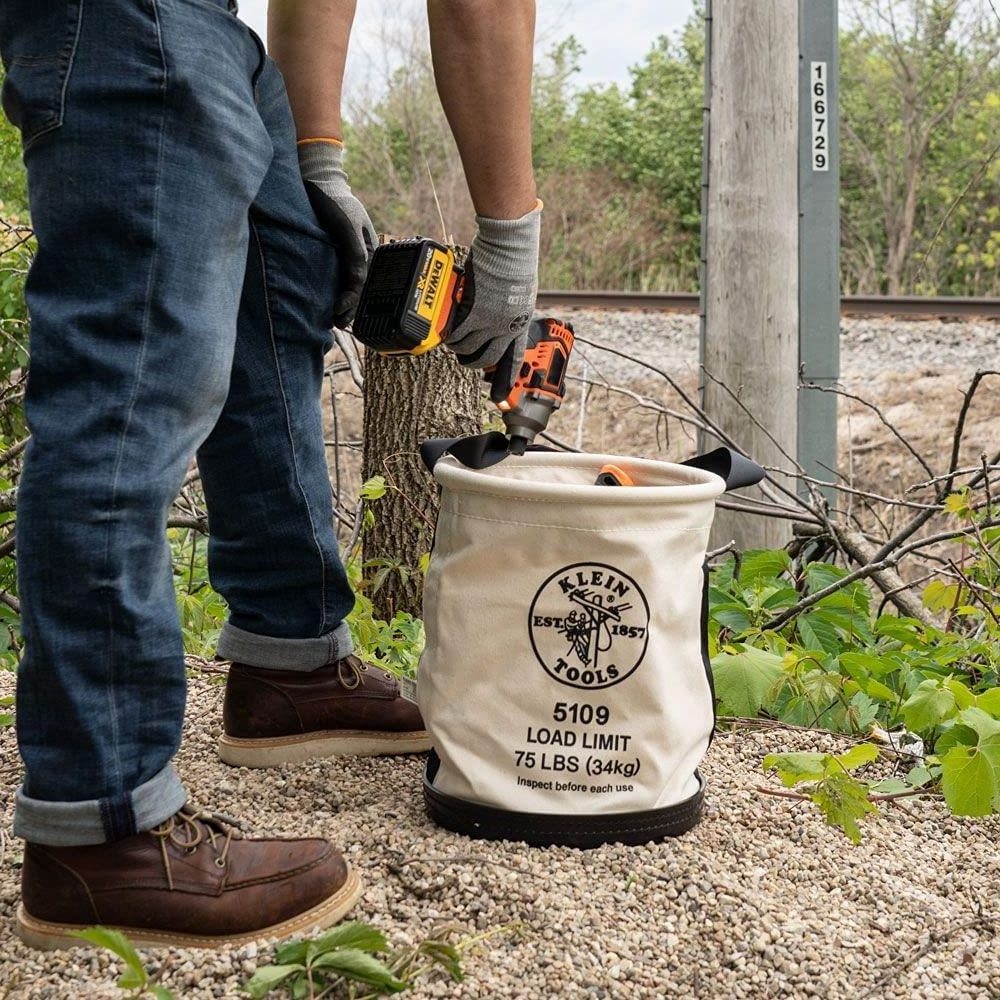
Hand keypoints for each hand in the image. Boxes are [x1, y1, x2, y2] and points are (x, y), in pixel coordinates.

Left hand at [297, 140, 376, 327]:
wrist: (316, 180)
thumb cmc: (335, 201)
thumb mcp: (348, 226)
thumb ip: (355, 254)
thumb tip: (358, 280)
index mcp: (369, 251)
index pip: (363, 284)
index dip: (353, 301)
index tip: (339, 313)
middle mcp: (359, 256)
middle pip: (356, 288)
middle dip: (349, 307)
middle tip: (337, 324)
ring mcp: (345, 255)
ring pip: (346, 285)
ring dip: (342, 302)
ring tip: (333, 319)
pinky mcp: (332, 253)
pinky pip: (335, 276)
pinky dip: (334, 290)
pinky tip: (328, 301)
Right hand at [448, 201, 541, 391]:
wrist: (508, 248)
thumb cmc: (514, 262)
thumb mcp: (518, 291)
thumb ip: (507, 307)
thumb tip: (496, 312)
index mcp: (520, 324)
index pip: (514, 360)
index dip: (506, 383)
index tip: (501, 402)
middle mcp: (506, 329)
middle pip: (486, 359)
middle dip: (472, 362)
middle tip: (464, 358)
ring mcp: (489, 324)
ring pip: (467, 349)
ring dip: (458, 348)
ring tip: (452, 341)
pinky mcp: (473, 315)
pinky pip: (456, 336)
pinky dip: (449, 337)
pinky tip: (445, 332)